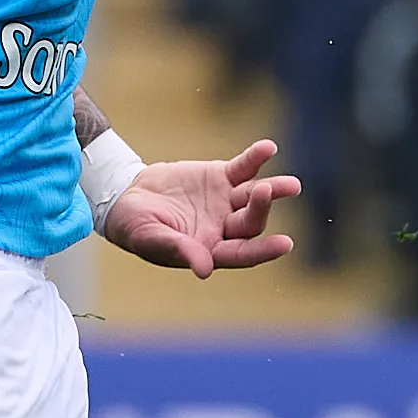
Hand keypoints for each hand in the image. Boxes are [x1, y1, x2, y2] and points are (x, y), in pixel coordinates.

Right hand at [99, 136, 302, 277]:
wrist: (125, 198)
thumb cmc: (135, 228)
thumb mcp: (151, 238)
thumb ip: (178, 249)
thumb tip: (205, 270)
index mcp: (210, 250)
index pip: (242, 253)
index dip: (263, 250)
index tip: (285, 244)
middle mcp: (224, 228)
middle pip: (251, 222)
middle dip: (261, 209)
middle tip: (265, 191)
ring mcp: (225, 202)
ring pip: (253, 196)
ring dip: (273, 190)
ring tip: (292, 185)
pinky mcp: (221, 177)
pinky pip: (243, 168)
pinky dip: (255, 158)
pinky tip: (268, 147)